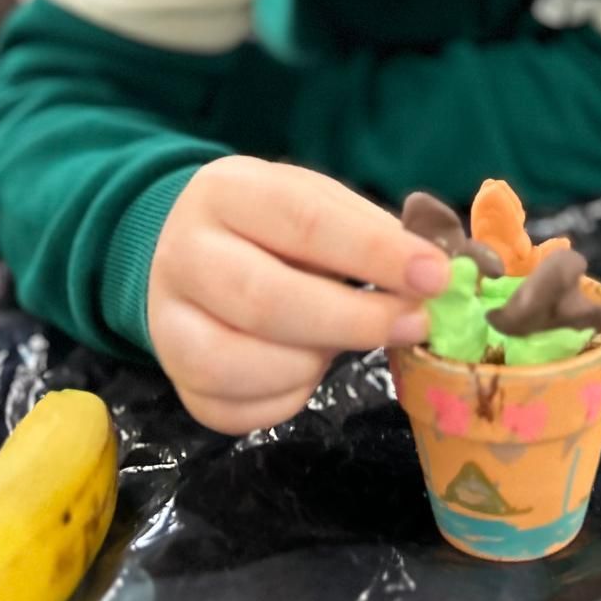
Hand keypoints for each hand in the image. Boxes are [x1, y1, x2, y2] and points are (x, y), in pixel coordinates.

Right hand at [148, 158, 448, 433]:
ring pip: (238, 364)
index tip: (434, 275)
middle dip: (354, 320)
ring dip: (313, 364)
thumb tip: (432, 275)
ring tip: (346, 342)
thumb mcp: (318, 202)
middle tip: (414, 324)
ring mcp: (166, 320)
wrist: (197, 247)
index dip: (374, 253)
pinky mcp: (173, 375)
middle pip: (266, 300)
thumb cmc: (275, 226)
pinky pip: (232, 409)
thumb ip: (371, 232)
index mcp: (225, 191)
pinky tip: (308, 368)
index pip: (303, 222)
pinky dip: (287, 397)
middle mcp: (182, 253)